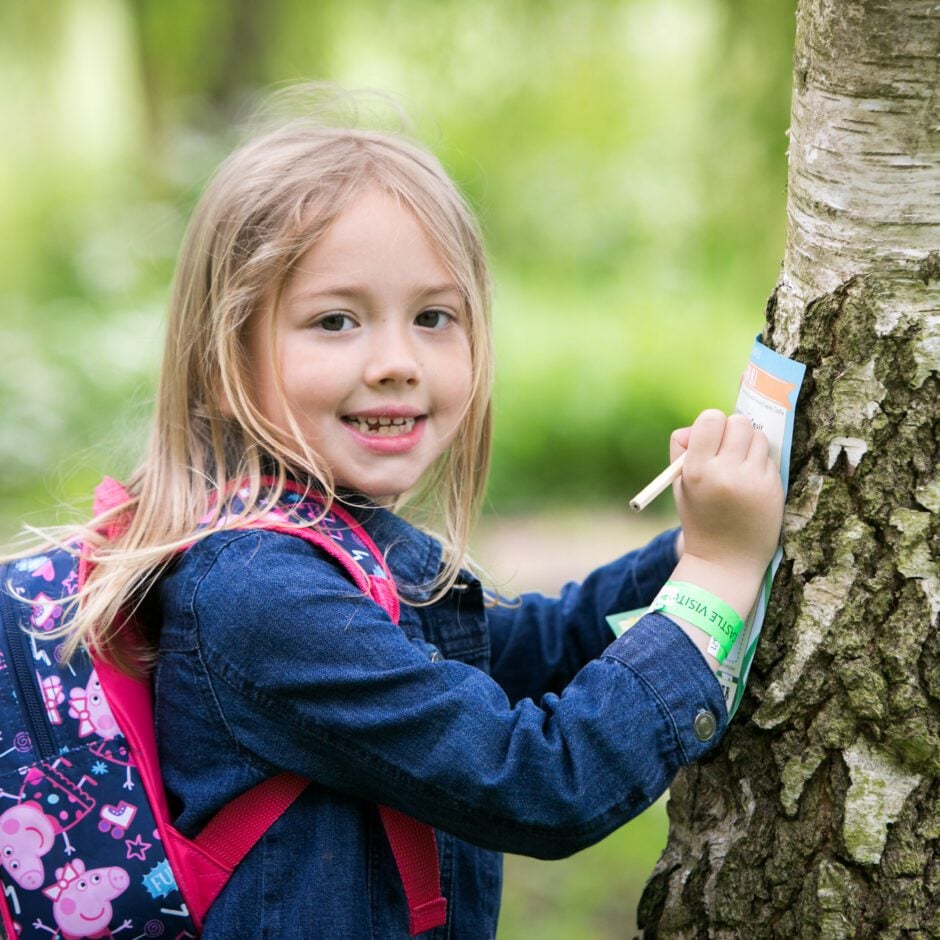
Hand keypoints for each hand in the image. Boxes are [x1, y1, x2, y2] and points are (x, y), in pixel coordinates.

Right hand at [669, 410, 782, 622]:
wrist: (726, 561)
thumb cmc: (700, 519)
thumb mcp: (680, 486)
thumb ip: (681, 451)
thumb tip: (694, 426)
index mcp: (698, 470)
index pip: (711, 419)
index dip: (711, 425)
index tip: (711, 437)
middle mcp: (726, 472)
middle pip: (739, 422)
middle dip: (733, 431)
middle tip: (728, 449)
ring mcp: (753, 480)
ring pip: (759, 437)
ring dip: (749, 445)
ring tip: (740, 467)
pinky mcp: (773, 488)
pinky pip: (769, 458)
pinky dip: (760, 464)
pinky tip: (751, 483)